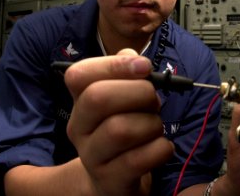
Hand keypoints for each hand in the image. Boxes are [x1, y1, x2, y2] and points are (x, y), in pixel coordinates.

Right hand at [64, 49, 173, 195]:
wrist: (115, 177)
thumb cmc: (123, 127)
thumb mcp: (122, 97)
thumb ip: (127, 71)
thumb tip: (136, 61)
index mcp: (79, 101)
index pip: (79, 75)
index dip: (114, 65)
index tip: (144, 67)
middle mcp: (78, 128)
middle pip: (98, 98)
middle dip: (139, 93)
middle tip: (154, 101)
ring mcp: (91, 156)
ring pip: (120, 129)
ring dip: (151, 123)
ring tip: (155, 126)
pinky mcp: (110, 179)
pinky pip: (139, 159)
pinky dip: (160, 149)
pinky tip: (160, 147)